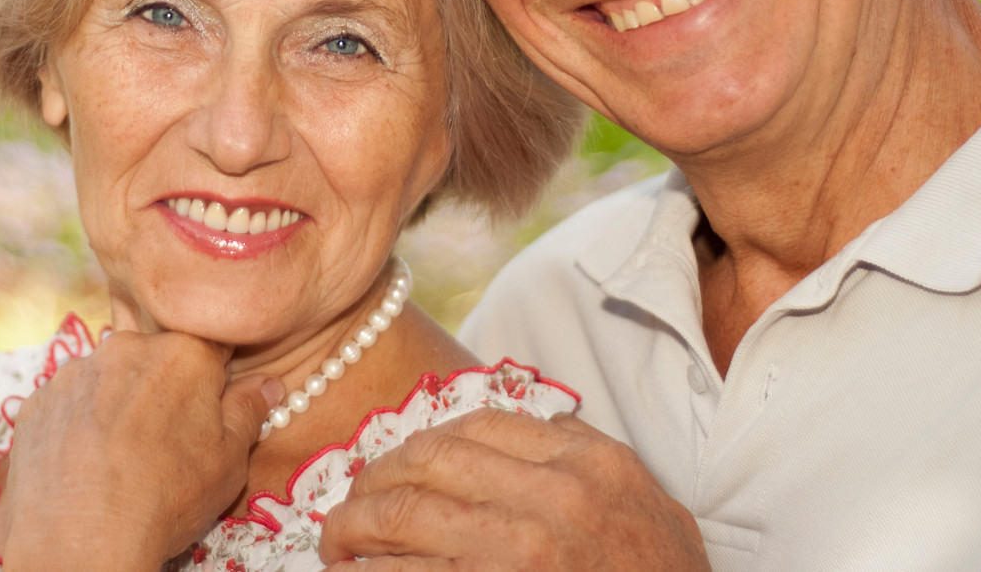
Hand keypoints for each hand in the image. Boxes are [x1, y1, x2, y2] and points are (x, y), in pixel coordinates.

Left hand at [0, 329, 281, 571]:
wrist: (79, 542)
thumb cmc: (166, 499)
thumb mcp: (229, 462)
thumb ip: (249, 411)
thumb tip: (268, 383)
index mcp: (184, 353)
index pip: (211, 347)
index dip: (214, 378)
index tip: (209, 408)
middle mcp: (126, 348)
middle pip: (155, 359)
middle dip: (162, 390)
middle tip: (164, 442)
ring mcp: (75, 373)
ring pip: (108, 379)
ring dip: (117, 405)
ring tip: (119, 458)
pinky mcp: (37, 401)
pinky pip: (68, 403)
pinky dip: (78, 425)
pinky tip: (84, 463)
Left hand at [317, 408, 707, 570]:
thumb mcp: (642, 502)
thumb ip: (583, 459)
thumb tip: (523, 435)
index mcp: (585, 463)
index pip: (477, 426)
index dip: (422, 443)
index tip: (398, 465)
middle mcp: (550, 499)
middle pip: (427, 461)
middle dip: (374, 479)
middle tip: (354, 503)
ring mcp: (517, 555)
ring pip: (401, 515)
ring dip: (353, 526)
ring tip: (337, 542)